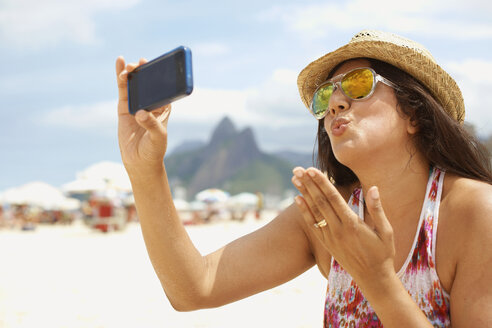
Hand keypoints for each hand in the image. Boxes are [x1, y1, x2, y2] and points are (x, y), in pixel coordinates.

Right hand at [115, 56, 170, 175]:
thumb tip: (141, 113)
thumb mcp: (157, 138)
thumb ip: (151, 125)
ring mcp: (137, 103)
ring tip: (127, 66)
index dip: (160, 74)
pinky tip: (119, 61)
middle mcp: (151, 102)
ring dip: (131, 72)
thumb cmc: (154, 150)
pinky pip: (123, 89)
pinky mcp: (125, 107)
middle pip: (148, 82)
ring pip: (135, 83)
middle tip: (139, 65)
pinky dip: (121, 76)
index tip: (155, 64)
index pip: (163, 87)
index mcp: (164, 106)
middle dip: (143, 71)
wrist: (140, 161)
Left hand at [291, 167, 395, 293]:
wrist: (373, 279)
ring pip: (314, 211)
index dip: (322, 183)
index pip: (333, 198)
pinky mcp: (326, 243)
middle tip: (298, 169)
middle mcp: (338, 229)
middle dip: (309, 184)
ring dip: (304, 193)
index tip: (312, 170)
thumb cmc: (383, 253)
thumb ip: (377, 209)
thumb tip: (373, 188)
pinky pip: (313, 224)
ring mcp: (330, 237)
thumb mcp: (386, 231)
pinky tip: (297, 198)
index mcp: (352, 224)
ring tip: (295, 178)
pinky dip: (304, 211)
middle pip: (320, 201)